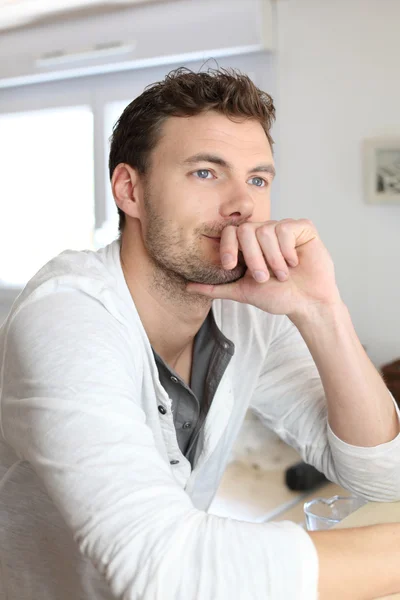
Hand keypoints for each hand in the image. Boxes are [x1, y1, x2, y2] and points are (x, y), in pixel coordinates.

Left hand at [186, 218, 341, 318]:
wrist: (308, 303)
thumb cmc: (278, 297)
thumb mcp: (243, 292)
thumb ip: (215, 288)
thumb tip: (187, 286)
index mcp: (249, 245)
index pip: (230, 232)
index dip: (227, 246)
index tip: (229, 266)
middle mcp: (264, 233)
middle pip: (246, 230)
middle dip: (253, 257)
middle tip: (263, 277)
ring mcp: (283, 228)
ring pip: (267, 230)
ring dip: (273, 258)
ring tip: (282, 275)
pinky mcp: (302, 227)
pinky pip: (286, 228)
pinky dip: (288, 250)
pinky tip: (294, 262)